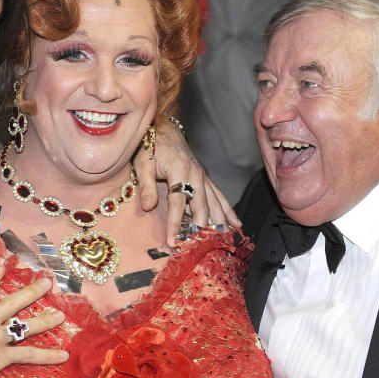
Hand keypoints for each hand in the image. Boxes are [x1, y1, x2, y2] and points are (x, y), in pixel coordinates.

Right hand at [0, 258, 66, 377]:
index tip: (4, 261)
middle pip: (13, 302)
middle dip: (32, 291)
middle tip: (48, 282)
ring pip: (25, 325)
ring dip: (45, 320)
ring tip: (61, 316)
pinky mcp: (1, 356)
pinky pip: (28, 355)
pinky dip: (47, 355)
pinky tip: (62, 354)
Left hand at [132, 120, 240, 245]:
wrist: (163, 129)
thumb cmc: (150, 146)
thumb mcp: (142, 164)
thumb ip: (146, 186)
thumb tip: (148, 207)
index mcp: (179, 169)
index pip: (178, 202)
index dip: (175, 223)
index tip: (172, 242)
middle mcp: (195, 174)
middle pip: (201, 205)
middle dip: (200, 229)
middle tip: (199, 249)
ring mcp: (202, 177)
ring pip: (214, 203)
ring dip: (217, 223)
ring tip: (222, 243)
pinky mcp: (205, 179)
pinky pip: (219, 197)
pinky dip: (227, 211)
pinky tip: (236, 225)